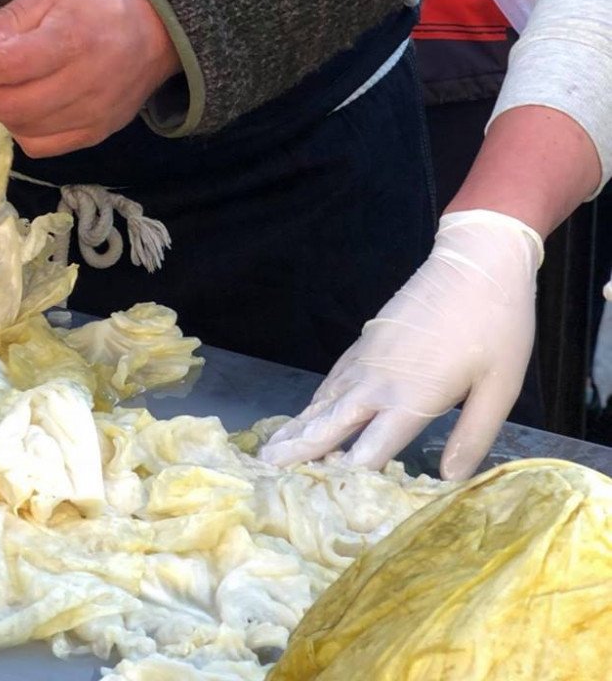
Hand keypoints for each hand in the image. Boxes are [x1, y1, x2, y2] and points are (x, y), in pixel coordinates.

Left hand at [0, 0, 179, 158]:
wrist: (159, 31)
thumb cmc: (101, 3)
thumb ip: (13, 18)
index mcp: (71, 40)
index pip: (9, 65)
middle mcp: (83, 83)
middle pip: (12, 105)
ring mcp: (92, 114)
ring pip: (25, 129)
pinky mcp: (97, 133)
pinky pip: (45, 147)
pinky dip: (22, 131)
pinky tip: (20, 109)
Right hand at [260, 209, 543, 478]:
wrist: (476, 263)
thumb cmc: (495, 327)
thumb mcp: (499, 388)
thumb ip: (473, 436)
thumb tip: (450, 480)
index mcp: (411, 397)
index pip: (370, 448)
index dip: (345, 476)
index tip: (319, 501)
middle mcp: (379, 380)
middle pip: (331, 421)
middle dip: (299, 448)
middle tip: (265, 468)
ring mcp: (368, 357)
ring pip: (325, 399)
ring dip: (299, 425)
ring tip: (271, 447)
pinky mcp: (367, 341)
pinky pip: (333, 379)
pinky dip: (315, 400)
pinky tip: (308, 412)